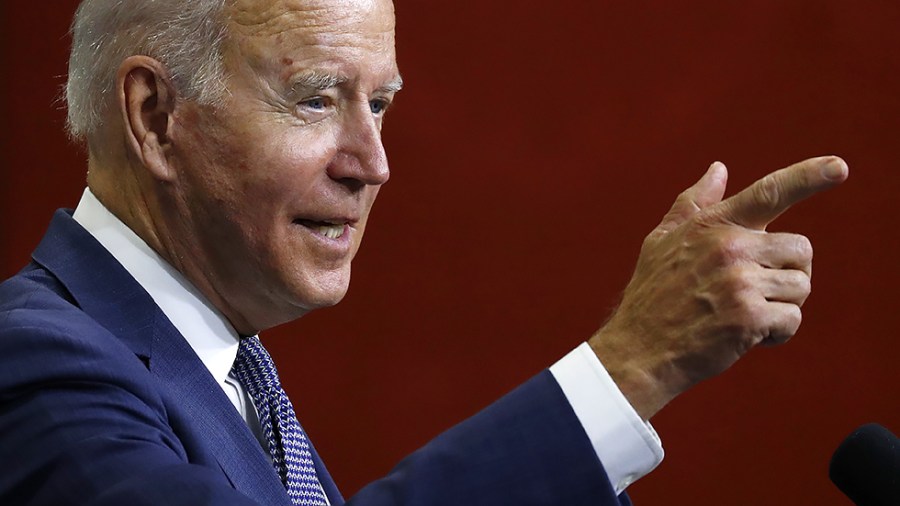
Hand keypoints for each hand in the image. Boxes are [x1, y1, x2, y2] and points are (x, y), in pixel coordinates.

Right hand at [588, 156, 848, 419]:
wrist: (638, 350)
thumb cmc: (652, 296)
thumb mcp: (662, 241)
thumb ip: (694, 203)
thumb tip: (719, 168)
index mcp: (712, 225)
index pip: (768, 193)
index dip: (808, 177)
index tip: (839, 167)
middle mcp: (728, 246)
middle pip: (800, 250)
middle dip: (786, 274)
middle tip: (753, 293)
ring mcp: (738, 281)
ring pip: (800, 287)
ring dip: (781, 305)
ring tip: (743, 315)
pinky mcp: (748, 316)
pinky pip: (792, 319)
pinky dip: (777, 333)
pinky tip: (746, 337)